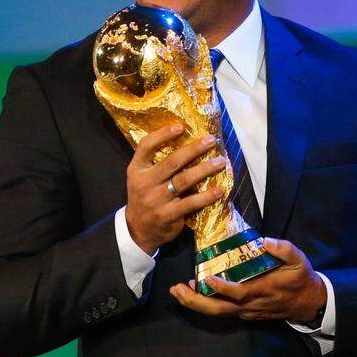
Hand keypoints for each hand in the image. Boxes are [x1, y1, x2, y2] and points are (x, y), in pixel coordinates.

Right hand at [124, 124, 226, 253]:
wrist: (138, 229)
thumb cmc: (145, 197)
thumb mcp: (141, 178)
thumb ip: (156, 163)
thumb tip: (187, 141)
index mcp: (136, 169)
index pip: (146, 146)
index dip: (162, 135)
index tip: (181, 127)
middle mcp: (144, 183)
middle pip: (172, 162)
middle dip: (194, 149)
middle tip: (211, 140)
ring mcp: (156, 200)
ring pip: (184, 180)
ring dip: (205, 169)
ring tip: (220, 162)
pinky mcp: (167, 215)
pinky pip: (190, 203)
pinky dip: (206, 196)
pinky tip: (219, 190)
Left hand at [169, 237, 326, 323]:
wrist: (308, 303)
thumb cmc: (301, 278)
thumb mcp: (299, 260)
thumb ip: (284, 249)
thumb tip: (266, 240)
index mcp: (263, 289)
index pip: (239, 292)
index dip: (222, 288)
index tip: (207, 278)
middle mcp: (250, 304)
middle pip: (219, 309)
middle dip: (195, 302)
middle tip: (176, 289)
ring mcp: (246, 311)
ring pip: (217, 313)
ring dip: (195, 303)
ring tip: (178, 291)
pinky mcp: (244, 313)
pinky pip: (221, 311)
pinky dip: (205, 304)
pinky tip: (194, 292)